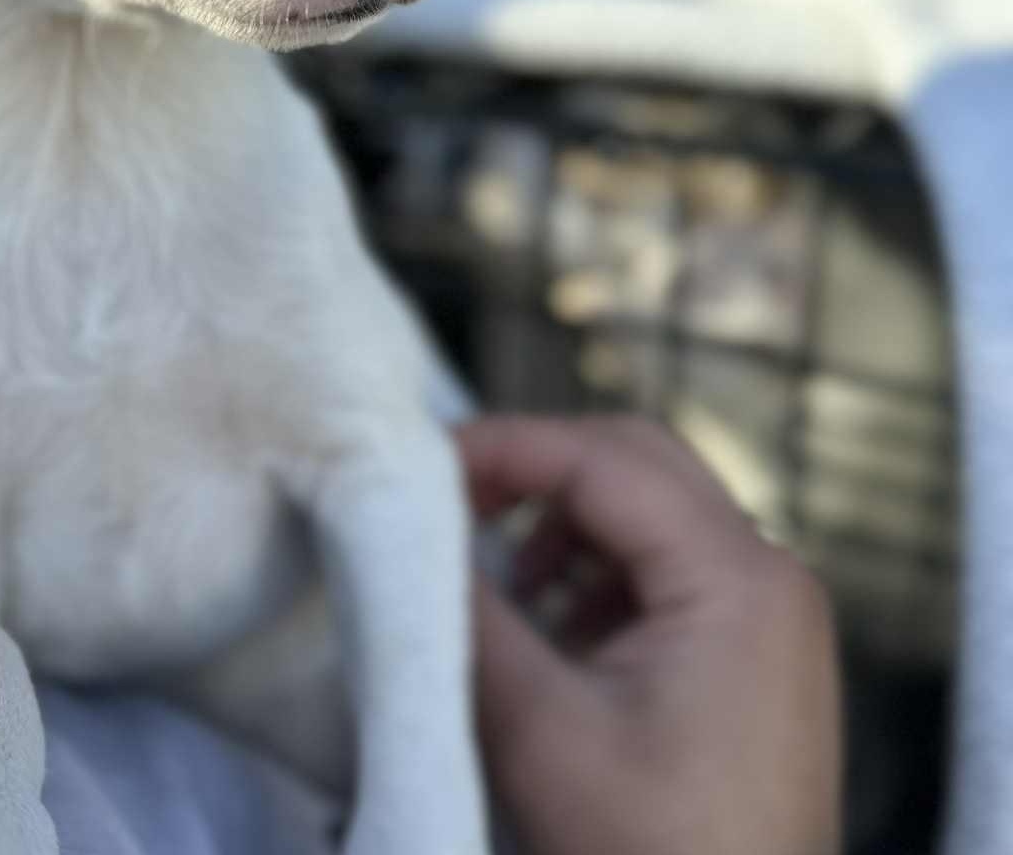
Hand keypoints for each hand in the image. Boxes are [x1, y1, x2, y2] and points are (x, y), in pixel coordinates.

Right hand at [457, 415, 840, 854]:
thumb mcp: (541, 730)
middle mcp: (769, 573)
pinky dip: (601, 568)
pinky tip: (557, 625)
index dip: (504, 447)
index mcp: (737, 578)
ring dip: (567, 517)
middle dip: (536, 469)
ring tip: (505, 578)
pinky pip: (670, 564)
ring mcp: (772, 612)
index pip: (602, 460)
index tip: (420, 462)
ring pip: (652, 505)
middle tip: (453, 501)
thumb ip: (470, 614)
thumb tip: (406, 528)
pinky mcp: (757, 649)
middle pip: (636, 460)